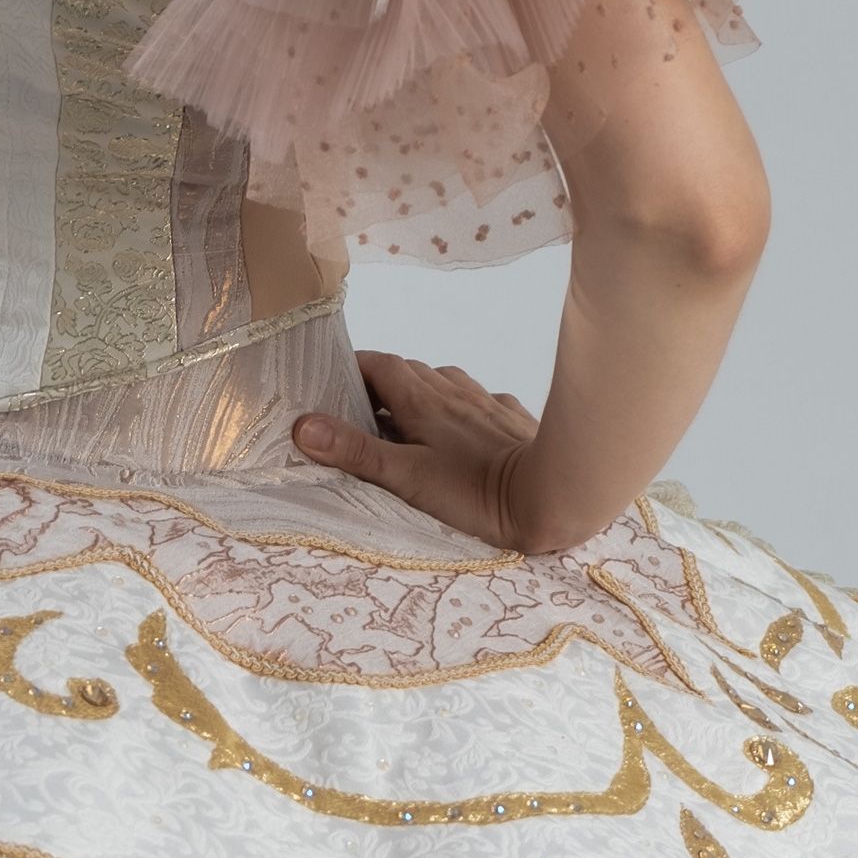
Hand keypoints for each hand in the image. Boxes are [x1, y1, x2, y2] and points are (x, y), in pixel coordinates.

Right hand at [292, 351, 541, 550]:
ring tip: (406, 425)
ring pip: (442, 383)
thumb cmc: (477, 490)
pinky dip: (459, 409)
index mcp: (420, 399)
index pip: (376, 364)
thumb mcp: (407, 478)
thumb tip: (302, 424)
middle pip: (406, 372)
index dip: (350, 370)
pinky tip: (462, 432)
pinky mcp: (513, 416)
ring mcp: (485, 400)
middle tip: (358, 415)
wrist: (555, 494)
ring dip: (419, 395)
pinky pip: (477, 400)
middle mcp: (451, 389)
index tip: (328, 386)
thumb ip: (355, 451)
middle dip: (379, 386)